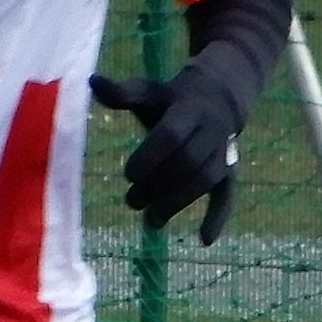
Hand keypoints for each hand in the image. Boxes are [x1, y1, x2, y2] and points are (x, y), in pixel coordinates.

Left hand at [88, 68, 242, 244]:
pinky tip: (204, 240)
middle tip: (131, 201)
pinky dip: (219, 217)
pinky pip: (228, 194)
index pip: (171, 136)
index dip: (150, 157)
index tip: (128, 175)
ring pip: (204, 181)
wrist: (219, 95)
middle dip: (158, 185)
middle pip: (186, 163)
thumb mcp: (149, 91)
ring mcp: (224, 152)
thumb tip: (91, 81)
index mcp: (189, 111)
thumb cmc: (171, 99)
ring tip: (150, 220)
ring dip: (177, 203)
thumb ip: (123, 93)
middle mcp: (212, 132)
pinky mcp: (230, 170)